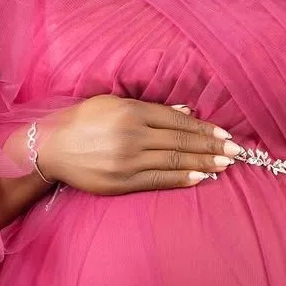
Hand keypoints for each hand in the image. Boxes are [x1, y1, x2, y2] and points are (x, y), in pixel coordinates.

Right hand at [34, 98, 242, 195]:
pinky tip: (200, 178)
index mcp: (132, 112)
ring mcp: (127, 161)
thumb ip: (150, 108)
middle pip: (181, 141)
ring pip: (174, 161)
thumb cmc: (81, 121)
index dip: (205, 129)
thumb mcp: (113, 103)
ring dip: (203, 164)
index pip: (178, 121)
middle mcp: (132, 135)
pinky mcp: (121, 182)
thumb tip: (186, 111)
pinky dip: (181, 178)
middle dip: (212, 147)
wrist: (49, 148)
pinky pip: (158, 180)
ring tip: (225, 165)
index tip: (225, 135)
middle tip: (236, 152)